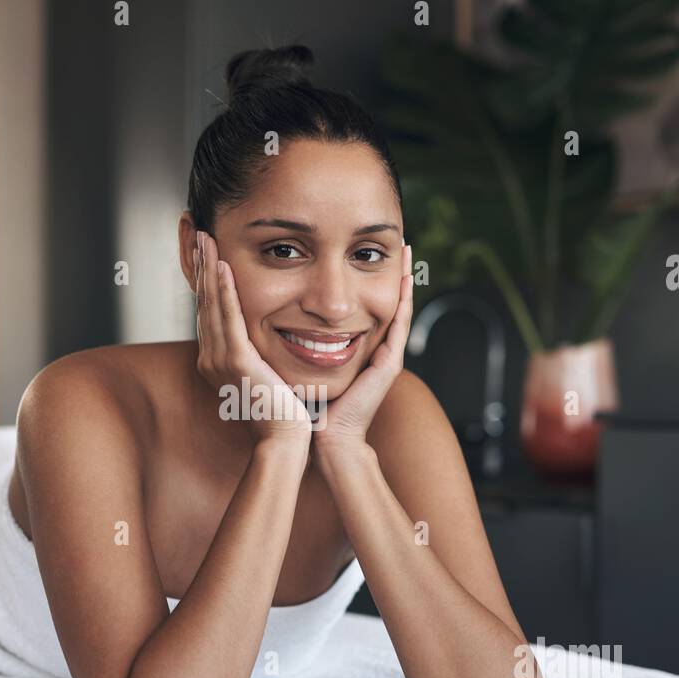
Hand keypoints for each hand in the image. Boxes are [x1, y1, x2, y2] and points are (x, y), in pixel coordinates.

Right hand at [193, 230, 311, 445]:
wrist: (285, 440)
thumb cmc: (283, 415)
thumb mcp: (266, 377)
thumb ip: (259, 356)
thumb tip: (262, 342)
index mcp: (216, 362)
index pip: (209, 312)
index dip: (206, 280)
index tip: (206, 253)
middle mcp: (210, 359)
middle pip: (204, 302)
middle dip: (201, 266)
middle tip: (198, 234)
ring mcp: (219, 360)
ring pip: (212, 304)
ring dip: (209, 268)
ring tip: (206, 238)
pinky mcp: (235, 361)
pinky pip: (228, 317)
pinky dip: (224, 290)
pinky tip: (222, 266)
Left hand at [312, 243, 412, 453]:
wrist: (328, 438)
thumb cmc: (312, 408)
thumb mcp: (303, 365)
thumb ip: (296, 344)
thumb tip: (272, 322)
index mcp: (356, 348)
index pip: (365, 305)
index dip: (366, 278)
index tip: (363, 251)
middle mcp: (376, 349)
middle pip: (385, 301)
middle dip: (390, 270)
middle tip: (395, 239)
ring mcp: (387, 356)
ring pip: (400, 307)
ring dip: (404, 277)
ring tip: (406, 248)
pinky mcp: (389, 364)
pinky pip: (400, 324)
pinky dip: (404, 300)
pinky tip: (406, 278)